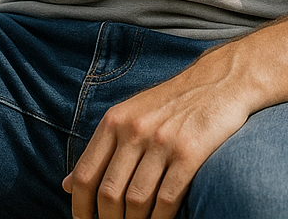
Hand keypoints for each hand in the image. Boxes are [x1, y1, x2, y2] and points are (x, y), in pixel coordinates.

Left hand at [62, 56, 255, 218]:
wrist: (220, 80)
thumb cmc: (172, 103)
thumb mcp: (129, 115)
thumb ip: (100, 149)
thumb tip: (67, 185)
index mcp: (114, 121)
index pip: (86, 175)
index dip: (81, 207)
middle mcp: (134, 130)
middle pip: (109, 192)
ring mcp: (162, 141)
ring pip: (136, 200)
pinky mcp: (189, 153)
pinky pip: (167, 199)